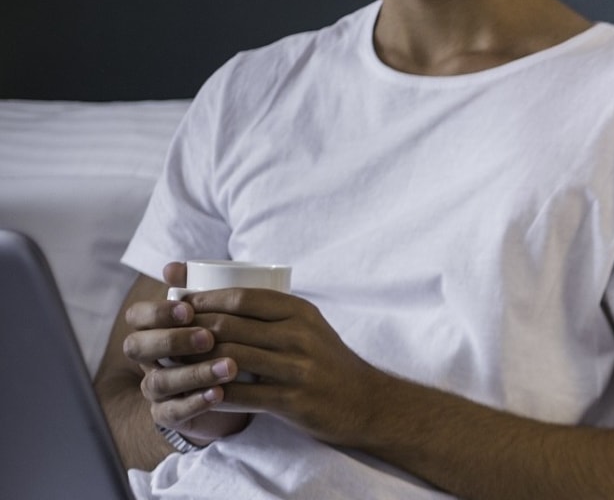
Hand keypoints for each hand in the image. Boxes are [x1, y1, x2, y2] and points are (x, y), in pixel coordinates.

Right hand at [119, 262, 250, 444]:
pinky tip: (220, 394)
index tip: (189, 308)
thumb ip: (195, 289)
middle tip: (208, 337)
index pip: (138, 317)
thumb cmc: (219, 340)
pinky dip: (196, 402)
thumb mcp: (212, 314)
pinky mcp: (169, 415)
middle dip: (172, 340)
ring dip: (194, 373)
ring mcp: (156, 389)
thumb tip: (172, 267)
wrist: (232, 387)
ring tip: (229, 367)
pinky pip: (173, 412)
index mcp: (153, 330)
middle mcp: (148, 360)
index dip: (158, 312)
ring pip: (159, 382)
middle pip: (139, 348)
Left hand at [186, 285, 392, 445]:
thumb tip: (219, 294)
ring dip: (195, 362)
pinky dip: (213, 393)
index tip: (178, 306)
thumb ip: (272, 312)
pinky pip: (241, 395)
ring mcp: (297, 368)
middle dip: (191, 329)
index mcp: (300, 311)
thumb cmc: (327, 362)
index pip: (241, 298)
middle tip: (166, 335)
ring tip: (172, 364)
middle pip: (230, 326)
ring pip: (230, 358)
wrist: (366, 402)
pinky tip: (196, 393)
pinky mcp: (292, 400)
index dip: (204, 300)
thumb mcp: (308, 327)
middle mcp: (299, 335)